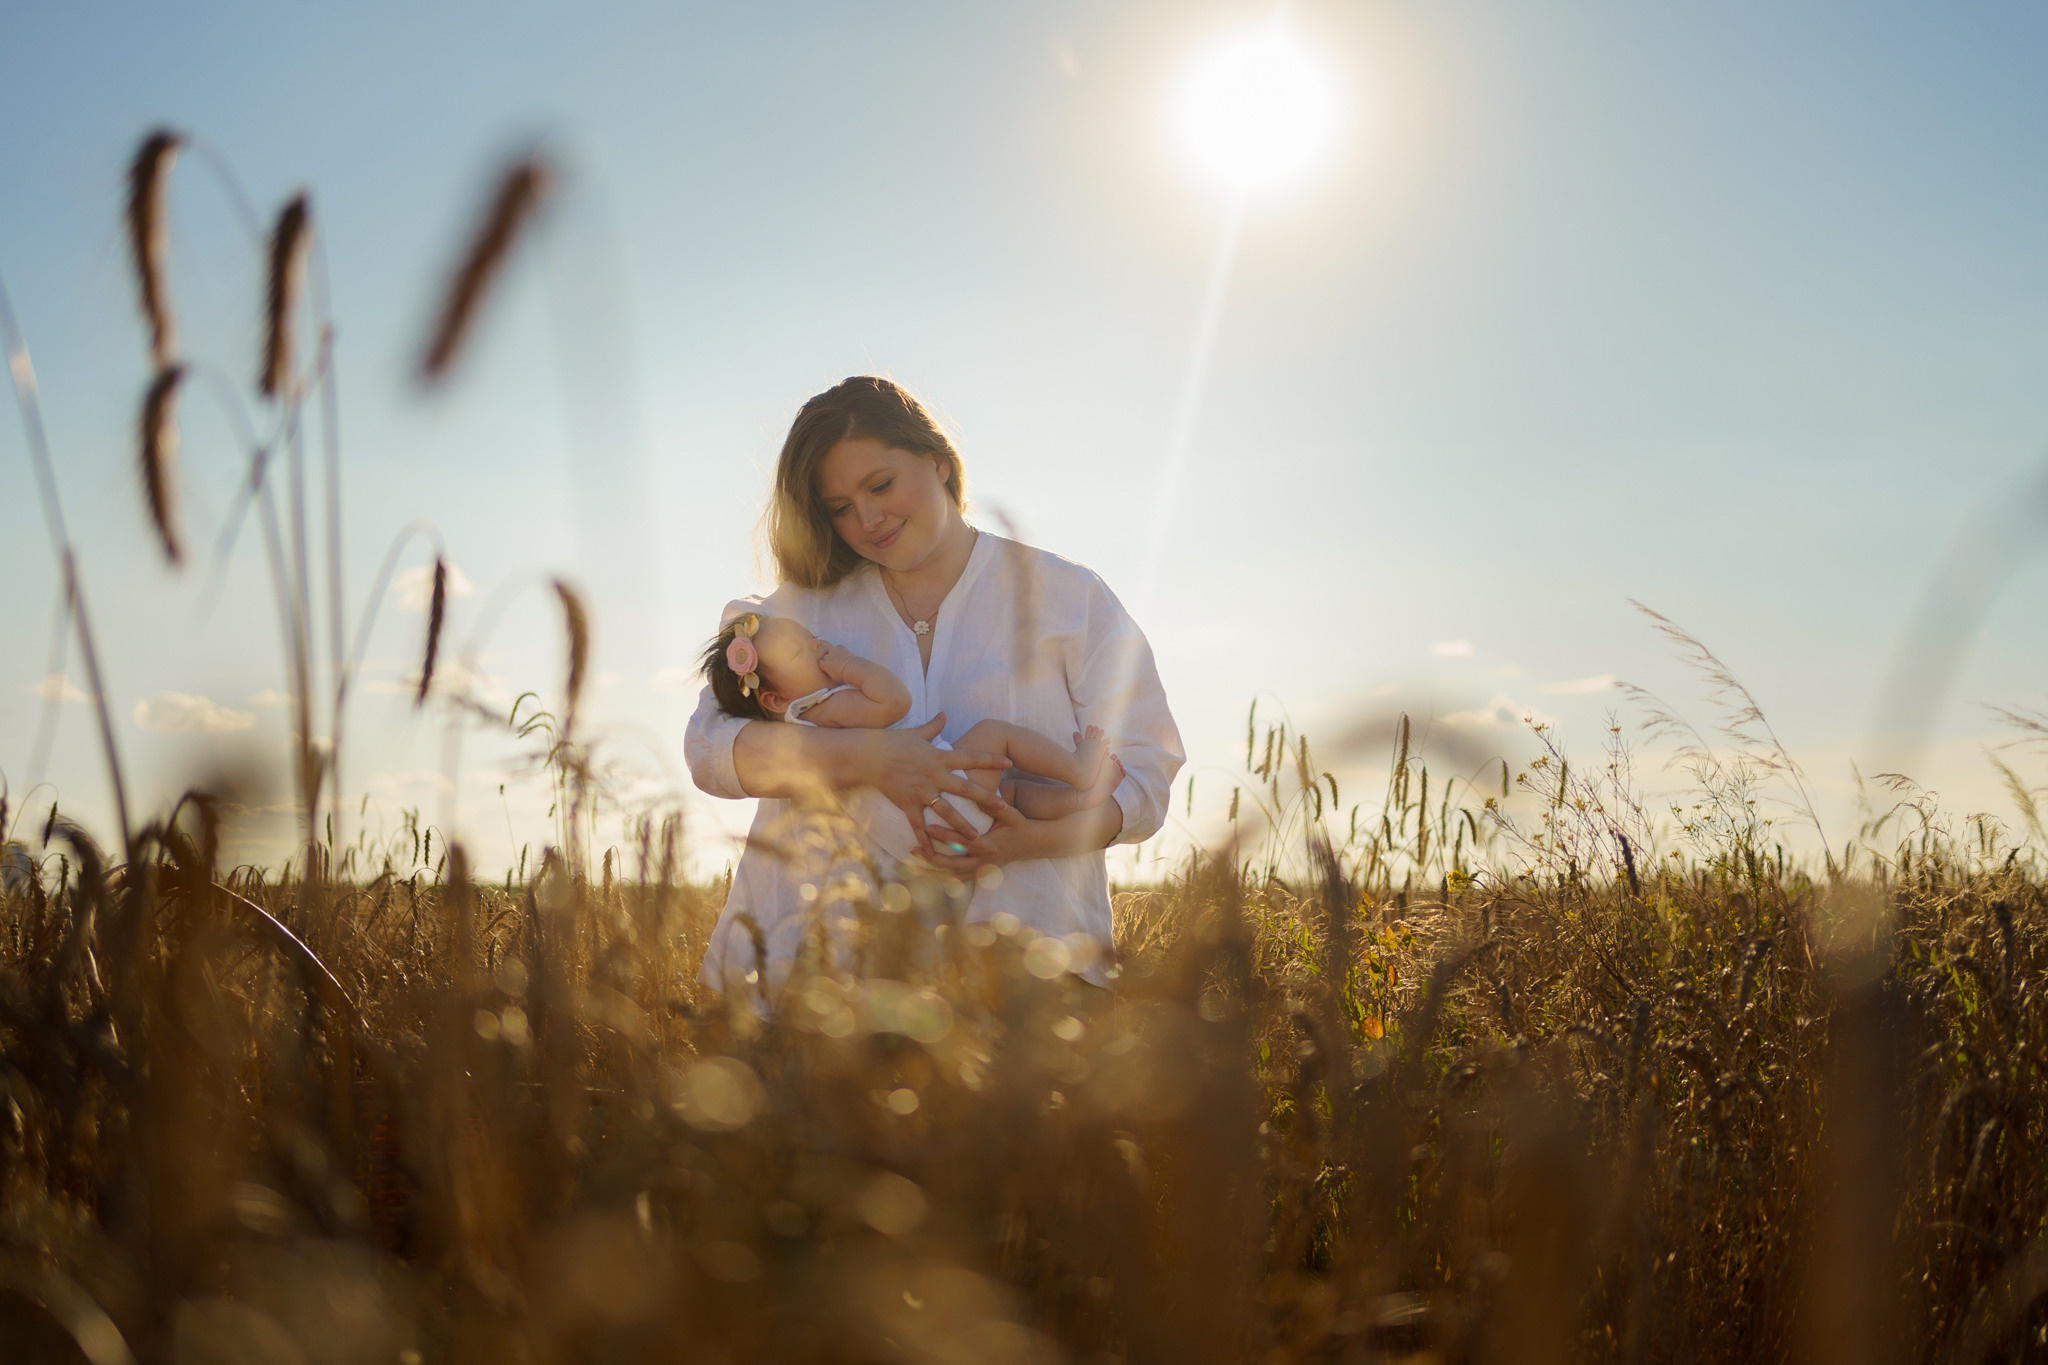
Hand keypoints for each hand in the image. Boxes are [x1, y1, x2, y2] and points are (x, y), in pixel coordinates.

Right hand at [816, 641, 856, 682]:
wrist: (851, 668)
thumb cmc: (842, 675)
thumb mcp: (833, 677)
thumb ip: (829, 672)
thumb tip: (830, 671)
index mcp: (823, 664)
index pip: (820, 662)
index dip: (825, 663)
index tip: (829, 666)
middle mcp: (826, 656)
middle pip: (825, 655)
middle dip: (828, 658)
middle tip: (834, 661)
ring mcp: (833, 650)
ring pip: (830, 649)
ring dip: (833, 652)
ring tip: (838, 657)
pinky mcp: (840, 647)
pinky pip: (838, 647)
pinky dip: (840, 650)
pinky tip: (844, 654)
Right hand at [869, 714, 1010, 857]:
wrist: (866, 755)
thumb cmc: (891, 741)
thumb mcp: (915, 732)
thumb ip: (933, 726)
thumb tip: (944, 714)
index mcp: (938, 756)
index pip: (970, 757)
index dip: (990, 760)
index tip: (1008, 763)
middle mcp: (933, 775)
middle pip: (965, 788)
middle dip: (986, 798)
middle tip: (1004, 808)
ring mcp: (920, 791)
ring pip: (946, 811)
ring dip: (962, 825)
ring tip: (977, 837)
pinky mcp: (906, 804)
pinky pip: (918, 825)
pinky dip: (925, 840)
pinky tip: (932, 853)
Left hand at [922, 800, 1032, 872]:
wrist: (1031, 844)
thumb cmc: (1019, 825)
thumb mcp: (1010, 813)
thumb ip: (993, 805)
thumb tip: (975, 791)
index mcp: (989, 845)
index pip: (963, 842)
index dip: (944, 835)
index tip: (927, 827)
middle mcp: (984, 861)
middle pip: (953, 864)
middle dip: (932, 858)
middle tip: (914, 848)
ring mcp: (982, 870)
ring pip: (953, 875)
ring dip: (933, 870)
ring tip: (914, 862)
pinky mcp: (981, 873)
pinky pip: (959, 879)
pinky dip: (943, 877)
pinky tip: (927, 871)